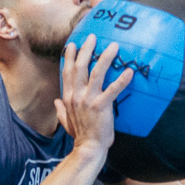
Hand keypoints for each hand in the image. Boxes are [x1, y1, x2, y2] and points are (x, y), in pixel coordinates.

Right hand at [55, 33, 130, 153]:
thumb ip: (60, 110)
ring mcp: (88, 99)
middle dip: (87, 49)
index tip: (74, 43)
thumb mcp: (66, 121)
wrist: (88, 148)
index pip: (67, 72)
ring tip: (114, 46)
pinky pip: (113, 90)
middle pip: (80, 67)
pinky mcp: (101, 106)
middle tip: (93, 37)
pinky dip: (121, 80)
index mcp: (68, 97)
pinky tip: (129, 71)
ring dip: (105, 57)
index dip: (70, 56)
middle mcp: (76, 95)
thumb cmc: (80, 135)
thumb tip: (56, 101)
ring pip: (96, 73)